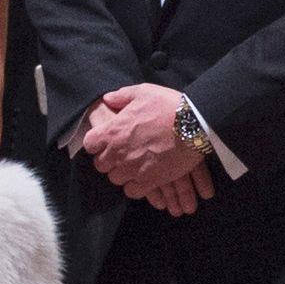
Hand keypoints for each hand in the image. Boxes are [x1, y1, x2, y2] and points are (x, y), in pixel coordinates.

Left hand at [83, 84, 212, 208]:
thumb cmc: (168, 106)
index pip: (90, 144)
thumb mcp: (144, 92)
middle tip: (121, 154)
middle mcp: (118, 153)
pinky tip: (143, 177)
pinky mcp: (149, 181)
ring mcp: (132, 169)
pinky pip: (132, 191)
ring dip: (122, 173)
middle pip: (101, 165)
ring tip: (134, 166)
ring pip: (115, 179)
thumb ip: (122, 96)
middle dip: (109, 160)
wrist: (194, 125)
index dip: (97, 143)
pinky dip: (135, 186)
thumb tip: (107, 99)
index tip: (106, 141)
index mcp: (112, 131)